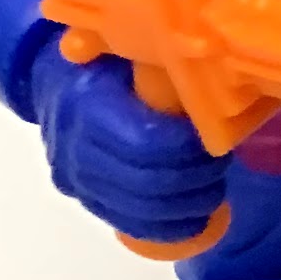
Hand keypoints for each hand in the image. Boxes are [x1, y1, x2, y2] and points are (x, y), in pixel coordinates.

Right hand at [39, 52, 233, 247]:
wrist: (60, 87)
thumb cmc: (112, 65)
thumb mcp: (133, 51)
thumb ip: (164, 58)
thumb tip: (214, 56)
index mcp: (88, 101)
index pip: (142, 142)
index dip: (185, 150)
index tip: (215, 143)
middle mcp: (73, 144)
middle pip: (142, 181)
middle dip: (192, 182)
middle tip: (219, 168)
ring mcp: (73, 175)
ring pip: (134, 208)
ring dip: (183, 207)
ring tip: (211, 191)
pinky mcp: (80, 196)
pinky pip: (122, 222)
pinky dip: (163, 228)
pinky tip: (193, 222)